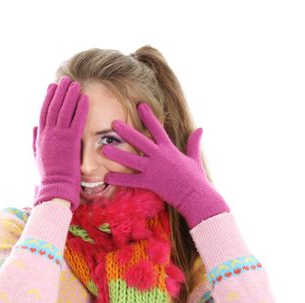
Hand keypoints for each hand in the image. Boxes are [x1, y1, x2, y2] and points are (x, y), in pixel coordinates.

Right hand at [31, 76, 88, 211]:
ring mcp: (58, 137)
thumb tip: (34, 127)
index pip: (44, 112)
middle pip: (53, 107)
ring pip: (64, 111)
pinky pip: (77, 121)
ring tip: (75, 84)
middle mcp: (48, 134)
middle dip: (59, 92)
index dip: (48, 98)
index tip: (52, 87)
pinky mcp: (71, 142)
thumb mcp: (38, 156)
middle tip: (65, 80)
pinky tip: (84, 98)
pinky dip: (80, 109)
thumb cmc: (48, 176)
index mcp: (40, 137)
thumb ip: (35, 140)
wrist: (54, 187)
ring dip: (70, 95)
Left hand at [101, 102, 228, 227]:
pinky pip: (131, 180)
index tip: (140, 105)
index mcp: (169, 149)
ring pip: (131, 159)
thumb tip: (201, 128)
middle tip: (113, 123)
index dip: (149, 116)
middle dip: (126, 131)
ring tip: (103, 149)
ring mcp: (154, 169)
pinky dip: (118, 179)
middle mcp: (160, 156)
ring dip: (116, 154)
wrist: (196, 196)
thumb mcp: (195, 158)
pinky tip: (106, 177)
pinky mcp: (150, 182)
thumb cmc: (196, 179)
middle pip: (140, 141)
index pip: (157, 129)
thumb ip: (194, 142)